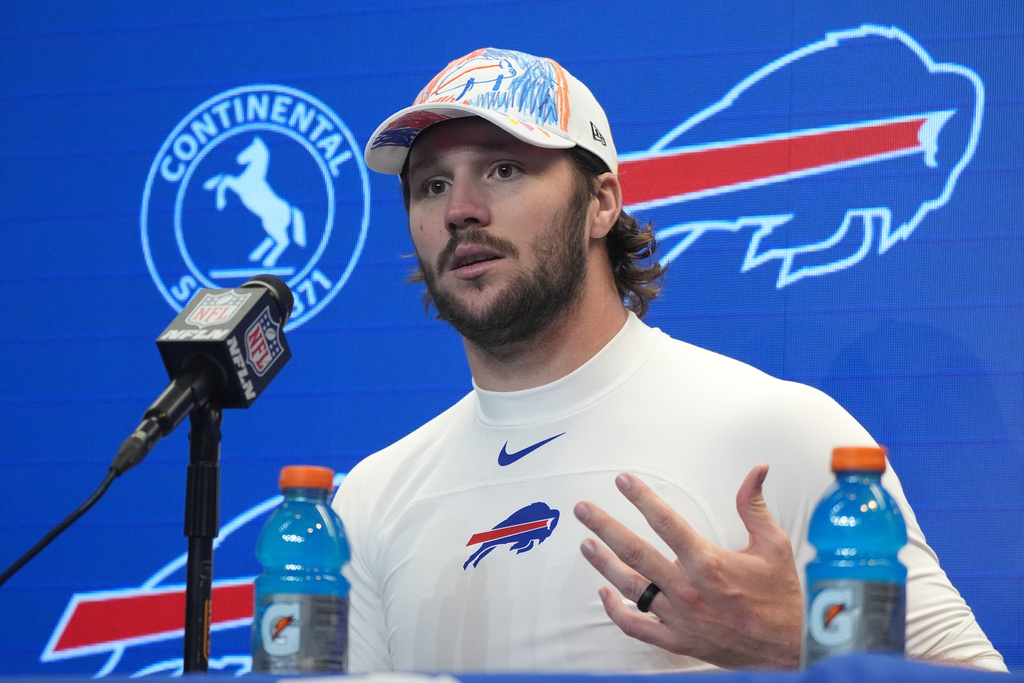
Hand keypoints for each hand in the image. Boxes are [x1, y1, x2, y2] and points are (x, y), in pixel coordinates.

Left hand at [573, 464, 802, 668]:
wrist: (790, 649)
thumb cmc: (781, 596)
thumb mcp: (774, 545)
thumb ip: (754, 506)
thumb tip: (757, 470)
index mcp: (708, 563)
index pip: (665, 523)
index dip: (641, 498)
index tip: (622, 481)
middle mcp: (687, 590)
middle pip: (635, 553)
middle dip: (605, 528)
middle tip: (583, 509)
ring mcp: (679, 618)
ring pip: (630, 588)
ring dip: (604, 564)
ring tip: (585, 544)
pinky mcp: (677, 641)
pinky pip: (636, 627)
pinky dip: (616, 611)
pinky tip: (603, 592)